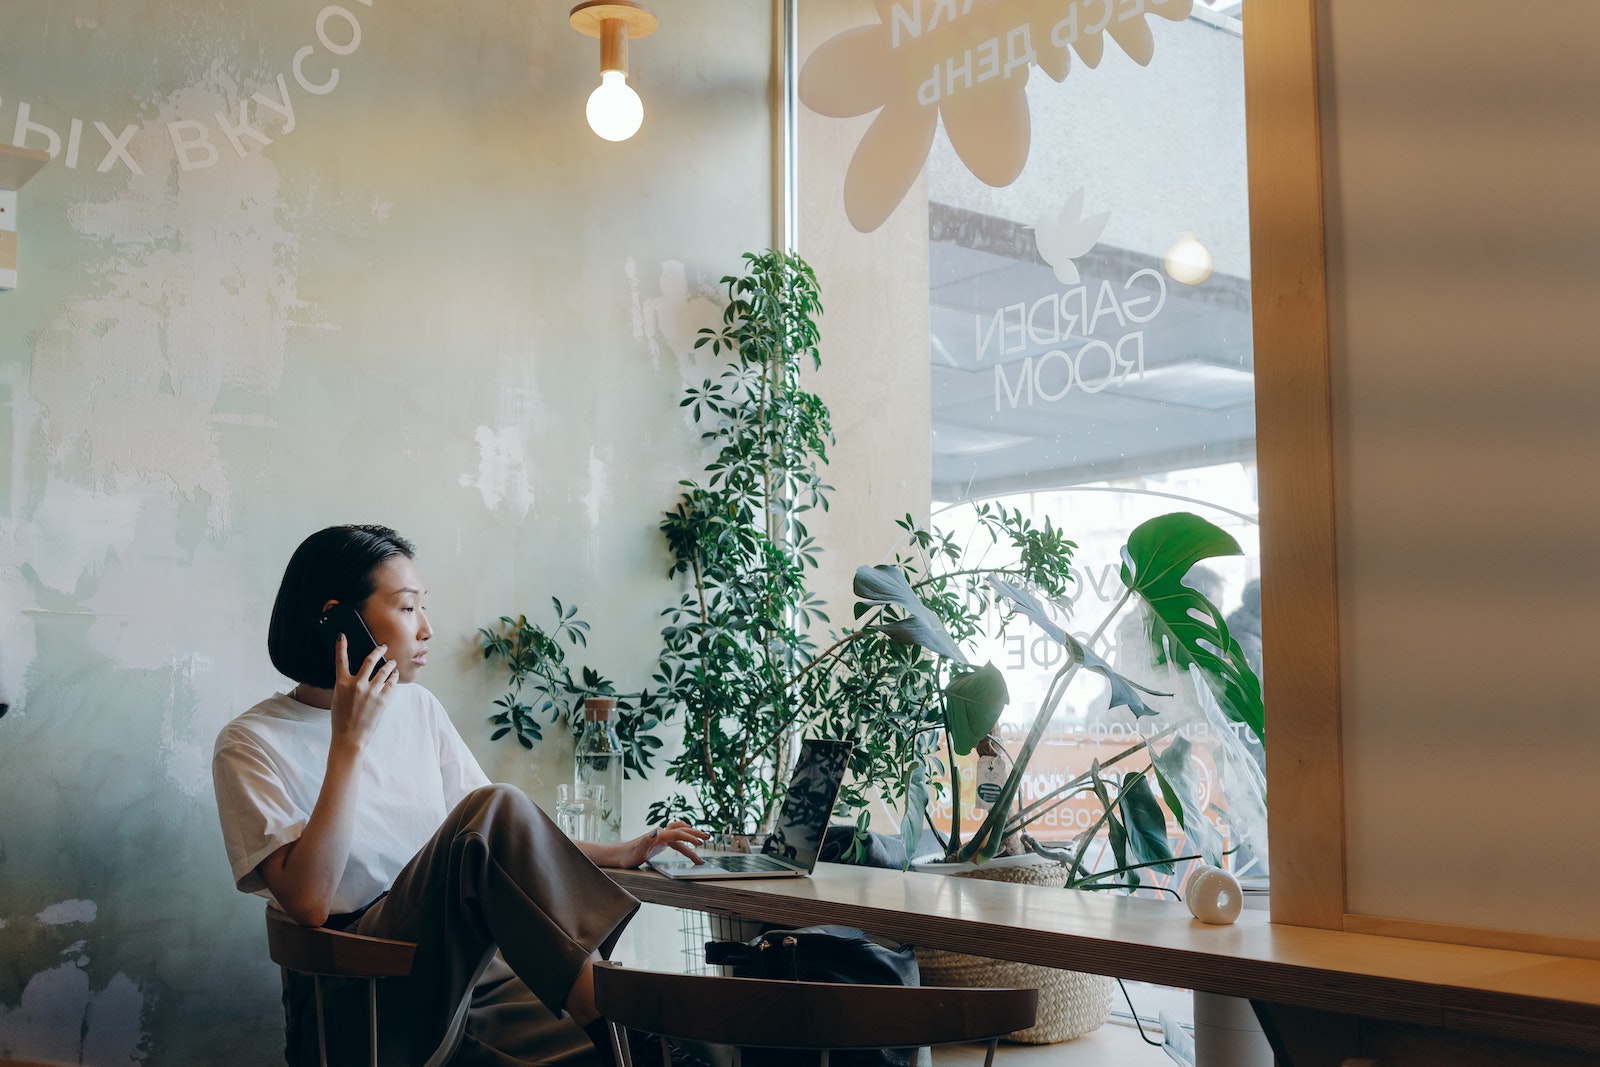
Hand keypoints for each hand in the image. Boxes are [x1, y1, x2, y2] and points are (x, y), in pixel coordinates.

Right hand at [329, 635, 397, 751]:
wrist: (349, 737)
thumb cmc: (341, 719)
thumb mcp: (338, 699)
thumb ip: (347, 685)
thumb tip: (356, 675)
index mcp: (341, 684)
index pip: (340, 660)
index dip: (341, 646)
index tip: (342, 635)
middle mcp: (356, 685)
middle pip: (369, 660)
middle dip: (378, 650)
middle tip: (383, 646)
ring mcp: (370, 691)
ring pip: (384, 670)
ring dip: (390, 664)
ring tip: (392, 662)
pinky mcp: (382, 699)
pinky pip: (391, 683)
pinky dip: (394, 677)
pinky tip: (395, 675)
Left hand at [620, 821, 708, 868]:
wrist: (620, 855)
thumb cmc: (628, 855)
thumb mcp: (637, 851)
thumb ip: (646, 841)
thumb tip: (656, 831)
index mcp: (659, 835)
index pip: (678, 834)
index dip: (690, 837)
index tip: (700, 844)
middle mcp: (661, 833)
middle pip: (682, 830)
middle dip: (696, 834)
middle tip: (708, 838)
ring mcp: (661, 837)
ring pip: (680, 833)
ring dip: (692, 835)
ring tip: (703, 840)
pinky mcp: (660, 841)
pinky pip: (676, 839)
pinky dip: (685, 840)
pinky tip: (689, 845)